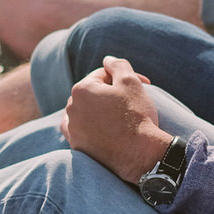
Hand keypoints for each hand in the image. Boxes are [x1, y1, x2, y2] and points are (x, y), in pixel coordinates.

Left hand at [61, 56, 173, 182]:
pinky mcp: (77, 146)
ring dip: (98, 109)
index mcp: (81, 89)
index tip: (142, 86)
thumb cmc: (136, 116)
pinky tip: (96, 127)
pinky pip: (78, 131)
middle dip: (109, 93)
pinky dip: (87, 127)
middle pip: (92, 93)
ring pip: (85, 111)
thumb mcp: (131, 82)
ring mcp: (73, 129)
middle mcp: (71, 108)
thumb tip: (107, 59)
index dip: (123, 78)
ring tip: (117, 115)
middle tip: (131, 100)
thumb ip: (117, 65)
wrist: (140, 154)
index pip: (102, 75)